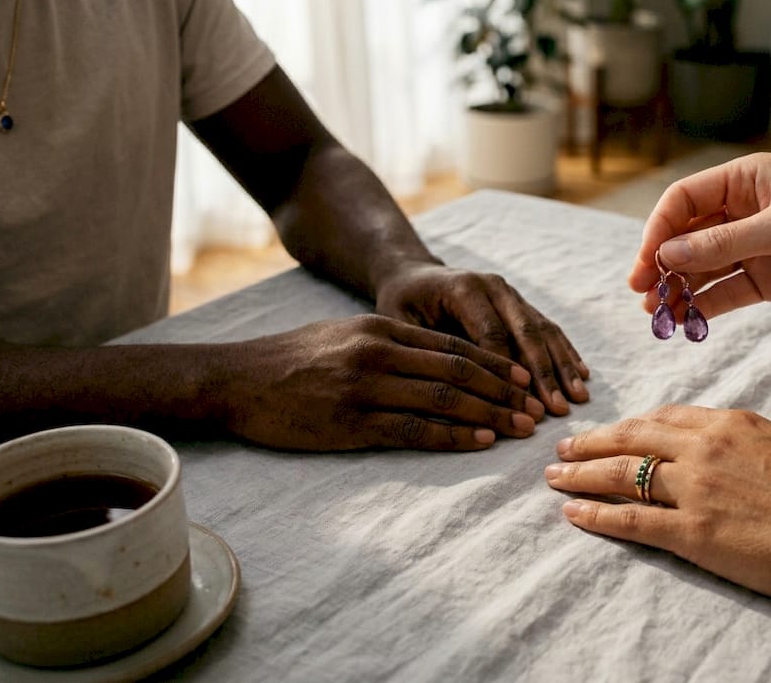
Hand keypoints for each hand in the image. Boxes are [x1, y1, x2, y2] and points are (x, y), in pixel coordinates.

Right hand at [217, 315, 546, 450]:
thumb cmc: (292, 359)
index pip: (452, 345)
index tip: (524, 379)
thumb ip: (391, 343)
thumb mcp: (345, 334)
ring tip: (519, 428)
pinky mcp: (350, 423)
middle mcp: (377, 352)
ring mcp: (365, 388)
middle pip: (458, 371)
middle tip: (535, 408)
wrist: (236, 381)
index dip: (495, 363)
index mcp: (380, 328)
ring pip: (444, 400)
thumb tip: (442, 359)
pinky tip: (480, 441)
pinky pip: (414, 430)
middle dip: (504, 391)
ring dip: (489, 415)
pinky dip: (453, 436)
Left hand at [374, 263, 588, 414]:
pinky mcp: (521, 304)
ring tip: (578, 397)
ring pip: (543, 331)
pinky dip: (565, 352)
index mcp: (465, 289)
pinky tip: (582, 374)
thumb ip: (428, 349)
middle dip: (545, 373)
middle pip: (527, 332)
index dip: (508, 371)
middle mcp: (495, 287)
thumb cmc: (402, 304)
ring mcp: (512, 295)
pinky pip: (548, 328)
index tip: (521, 404)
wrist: (413, 274)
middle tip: (558, 408)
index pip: (493, 334)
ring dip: (562, 366)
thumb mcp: (400, 321)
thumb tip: (453, 392)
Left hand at [543, 405, 770, 609]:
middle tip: (564, 447)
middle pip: (630, 437)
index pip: (663, 417)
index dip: (630, 425)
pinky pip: (629, 518)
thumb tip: (721, 448)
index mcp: (730, 423)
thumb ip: (743, 443)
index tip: (612, 432)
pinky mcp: (691, 532)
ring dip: (580, 475)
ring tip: (555, 477)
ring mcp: (694, 489)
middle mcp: (704, 447)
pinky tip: (574, 512)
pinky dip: (596, 514)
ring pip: (620, 473)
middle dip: (591, 441)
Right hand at [628, 153, 770, 320]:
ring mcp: (756, 246)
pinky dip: (704, 308)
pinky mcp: (770, 279)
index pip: (686, 199)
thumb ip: (725, 242)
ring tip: (657, 316)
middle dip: (662, 263)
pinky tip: (685, 322)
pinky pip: (727, 293)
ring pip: (703, 268)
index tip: (646, 261)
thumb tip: (668, 255)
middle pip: (688, 236)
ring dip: (678, 290)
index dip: (660, 228)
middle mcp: (745, 210)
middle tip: (642, 292)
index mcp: (747, 179)